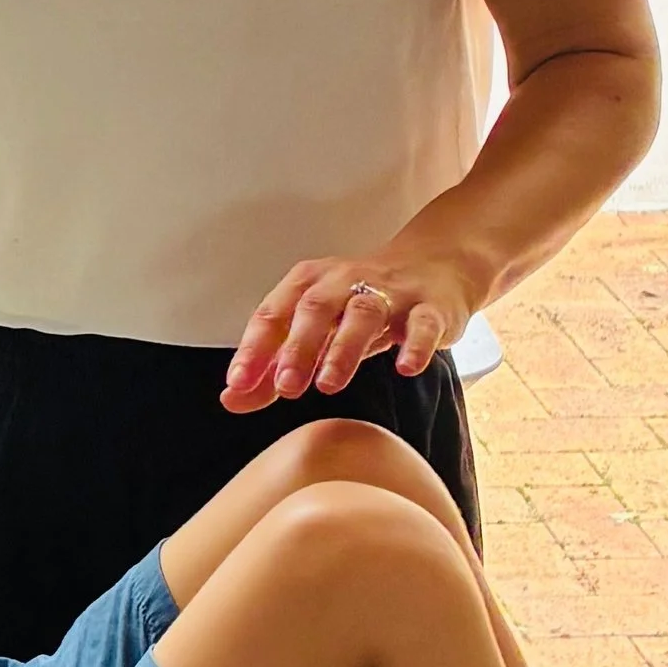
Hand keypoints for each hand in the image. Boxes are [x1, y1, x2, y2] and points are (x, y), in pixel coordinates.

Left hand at [222, 241, 482, 408]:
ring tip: (328, 383)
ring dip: (344, 347)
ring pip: (363, 313)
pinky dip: (415, 345)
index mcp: (310, 284)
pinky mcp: (430, 307)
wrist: (436, 267)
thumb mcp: (316, 330)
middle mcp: (345, 281)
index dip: (254, 349)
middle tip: (285, 386)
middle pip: (316, 308)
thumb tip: (232, 399)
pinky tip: (405, 368)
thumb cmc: (362, 304)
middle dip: (297, 347)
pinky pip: (423, 323)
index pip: (273, 313)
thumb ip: (273, 367)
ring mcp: (390, 292)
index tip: (237, 384)